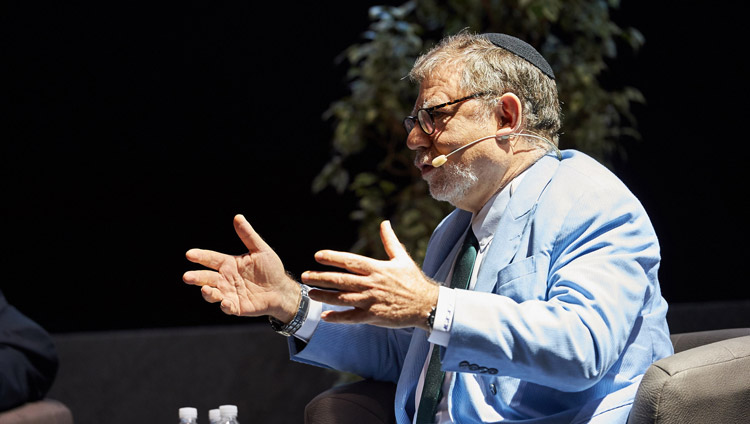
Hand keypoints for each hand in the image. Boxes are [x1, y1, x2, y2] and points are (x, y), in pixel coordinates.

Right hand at [183, 214, 299, 321]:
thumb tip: (238, 217)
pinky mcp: (237, 307)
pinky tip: (225, 302)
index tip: (189, 254)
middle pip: (207, 278)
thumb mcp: (260, 250)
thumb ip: (248, 235)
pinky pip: (228, 307)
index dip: (200, 256)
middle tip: (186, 277)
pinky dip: (225, 306)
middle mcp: (226, 279)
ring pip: (213, 293)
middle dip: (196, 278)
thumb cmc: (270, 269)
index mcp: (229, 264)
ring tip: (206, 290)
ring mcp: (230, 294)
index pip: (211, 259)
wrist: (282, 289)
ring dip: (207, 293)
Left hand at [301, 220, 439, 329]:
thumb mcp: (402, 258)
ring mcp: (371, 301)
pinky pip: (351, 317)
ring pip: (342, 298)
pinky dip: (337, 317)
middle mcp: (371, 284)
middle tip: (305, 275)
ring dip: (325, 295)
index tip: (318, 255)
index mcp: (377, 268)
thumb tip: (384, 223)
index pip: (350, 261)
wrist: (427, 305)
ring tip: (311, 292)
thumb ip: (390, 241)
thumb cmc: (413, 281)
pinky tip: (325, 316)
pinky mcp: (373, 316)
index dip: (333, 258)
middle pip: (341, 279)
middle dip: (321, 277)